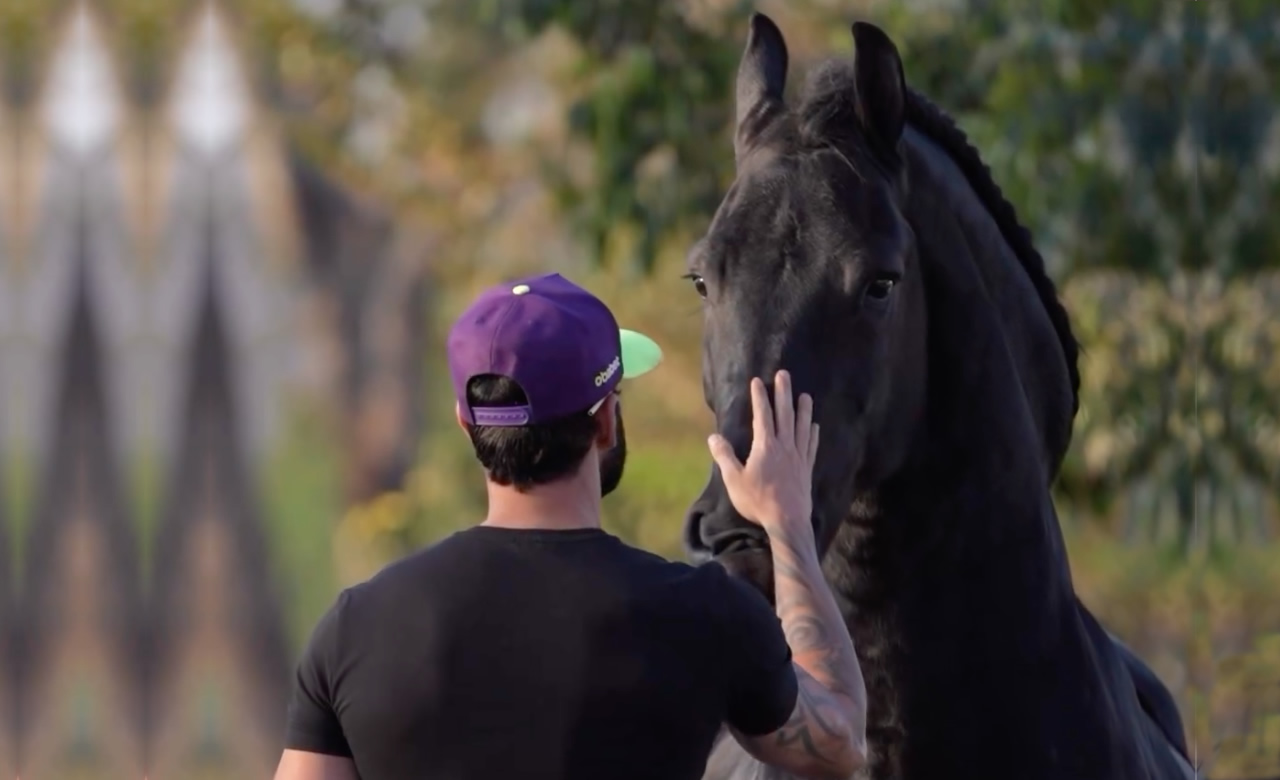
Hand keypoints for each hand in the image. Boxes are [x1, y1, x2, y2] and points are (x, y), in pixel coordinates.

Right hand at [707, 370, 819, 541]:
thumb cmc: (758, 501)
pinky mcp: (806, 469)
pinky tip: (814, 427)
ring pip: (802, 427)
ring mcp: (798, 457)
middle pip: (785, 414)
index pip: (762, 415)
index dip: (760, 397)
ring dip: (803, 410)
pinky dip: (812, 434)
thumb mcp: (734, 480)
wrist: (788, 521)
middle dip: (783, 393)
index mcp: (765, 446)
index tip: (757, 381)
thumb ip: (725, 457)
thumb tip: (713, 437)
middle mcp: (785, 446)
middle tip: (784, 374)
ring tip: (805, 395)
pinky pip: (811, 446)